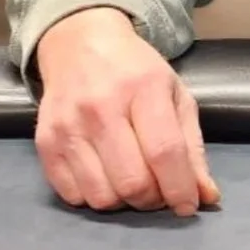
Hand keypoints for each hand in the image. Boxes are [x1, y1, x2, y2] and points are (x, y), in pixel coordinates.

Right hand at [34, 8, 218, 216]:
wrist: (80, 44)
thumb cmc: (136, 72)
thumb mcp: (175, 95)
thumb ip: (192, 148)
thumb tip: (206, 197)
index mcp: (144, 88)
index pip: (164, 152)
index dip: (180, 188)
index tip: (188, 206)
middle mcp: (101, 107)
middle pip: (132, 182)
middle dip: (153, 200)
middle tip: (159, 191)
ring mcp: (68, 126)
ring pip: (101, 196)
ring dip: (124, 203)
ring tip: (132, 182)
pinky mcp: (44, 142)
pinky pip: (72, 196)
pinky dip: (94, 197)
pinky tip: (104, 177)